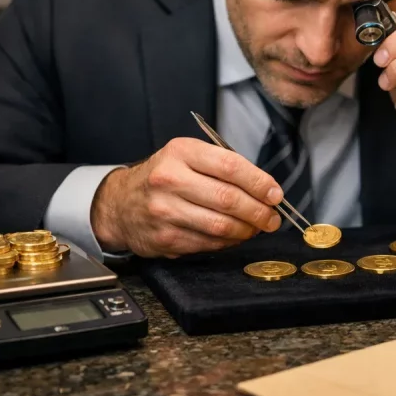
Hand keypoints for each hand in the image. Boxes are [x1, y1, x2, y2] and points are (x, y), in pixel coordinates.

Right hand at [90, 138, 282, 257]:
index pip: (230, 166)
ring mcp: (165, 211)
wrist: (120, 203)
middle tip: (272, 218)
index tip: (275, 194)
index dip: (259, 182)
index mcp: (181, 152)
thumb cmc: (164, 177)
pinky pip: (208, 243)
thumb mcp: (188, 157)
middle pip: (228, 199)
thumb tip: (265, 190)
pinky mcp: (164, 238)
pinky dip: (228, 242)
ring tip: (256, 228)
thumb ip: (224, 167)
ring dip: (247, 230)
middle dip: (259, 211)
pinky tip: (234, 236)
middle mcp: (170, 180)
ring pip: (220, 225)